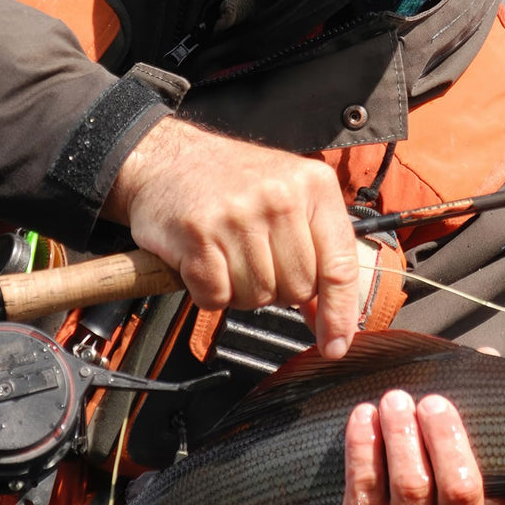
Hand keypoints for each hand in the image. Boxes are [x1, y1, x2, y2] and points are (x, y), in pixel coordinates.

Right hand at [102, 117, 359, 357]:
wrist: (164, 158)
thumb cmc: (232, 184)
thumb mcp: (290, 202)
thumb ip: (318, 257)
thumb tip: (331, 323)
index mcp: (314, 186)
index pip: (340, 267)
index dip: (339, 314)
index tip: (335, 346)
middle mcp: (279, 196)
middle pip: (297, 290)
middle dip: (277, 290)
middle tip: (255, 260)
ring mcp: (237, 214)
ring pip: (259, 297)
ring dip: (241, 291)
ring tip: (228, 256)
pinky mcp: (198, 234)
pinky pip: (217, 297)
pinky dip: (209, 292)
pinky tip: (204, 262)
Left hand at [299, 390, 504, 504]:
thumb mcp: (458, 490)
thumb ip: (479, 430)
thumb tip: (487, 361)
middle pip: (462, 494)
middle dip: (447, 440)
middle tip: (433, 402)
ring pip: (411, 488)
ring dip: (402, 437)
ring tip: (395, 400)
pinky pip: (365, 489)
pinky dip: (364, 447)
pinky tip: (363, 417)